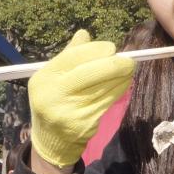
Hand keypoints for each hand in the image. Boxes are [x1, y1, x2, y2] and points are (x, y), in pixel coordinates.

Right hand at [27, 31, 135, 167]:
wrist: (51, 138)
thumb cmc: (55, 100)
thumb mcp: (53, 77)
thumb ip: (68, 56)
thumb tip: (84, 34)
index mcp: (44, 77)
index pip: (74, 56)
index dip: (97, 50)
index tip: (111, 48)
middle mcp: (54, 93)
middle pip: (92, 71)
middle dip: (116, 63)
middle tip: (128, 60)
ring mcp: (70, 110)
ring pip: (105, 87)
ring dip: (122, 77)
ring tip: (127, 71)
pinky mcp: (85, 122)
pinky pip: (108, 101)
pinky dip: (119, 90)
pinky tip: (122, 85)